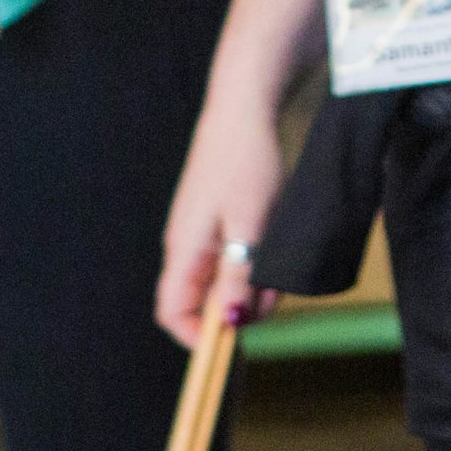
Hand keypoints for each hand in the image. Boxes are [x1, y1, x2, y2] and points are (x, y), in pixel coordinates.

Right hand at [157, 94, 282, 348]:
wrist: (244, 108)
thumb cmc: (246, 162)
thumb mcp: (251, 225)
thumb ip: (239, 275)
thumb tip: (230, 322)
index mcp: (184, 249)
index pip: (172, 312)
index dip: (198, 336)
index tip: (233, 342)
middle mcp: (185, 244)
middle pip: (200, 300)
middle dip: (234, 309)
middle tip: (271, 297)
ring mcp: (200, 229)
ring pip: (220, 278)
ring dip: (248, 284)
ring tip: (278, 267)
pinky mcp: (216, 216)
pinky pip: (230, 255)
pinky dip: (252, 261)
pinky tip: (274, 246)